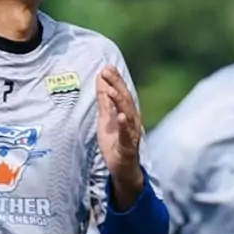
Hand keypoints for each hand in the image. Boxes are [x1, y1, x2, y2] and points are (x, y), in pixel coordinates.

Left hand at [96, 66, 144, 207]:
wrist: (123, 167)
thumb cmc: (115, 142)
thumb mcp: (105, 118)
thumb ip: (104, 101)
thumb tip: (101, 81)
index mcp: (126, 113)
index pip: (120, 93)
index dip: (114, 80)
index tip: (106, 67)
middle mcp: (132, 120)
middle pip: (125, 99)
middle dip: (116, 85)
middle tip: (107, 71)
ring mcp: (131, 132)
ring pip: (127, 114)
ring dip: (119, 101)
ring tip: (111, 90)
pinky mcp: (128, 146)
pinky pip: (127, 134)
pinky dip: (124, 124)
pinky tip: (120, 116)